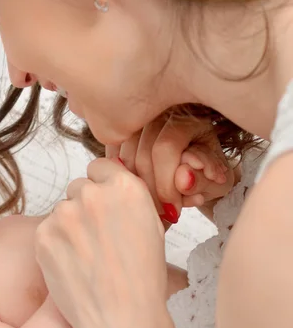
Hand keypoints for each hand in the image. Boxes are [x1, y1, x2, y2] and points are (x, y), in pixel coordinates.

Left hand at [35, 158, 172, 327]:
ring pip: (61, 210)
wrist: (123, 320)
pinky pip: (47, 230)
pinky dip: (55, 244)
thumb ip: (131, 200)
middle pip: (78, 187)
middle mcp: (92, 194)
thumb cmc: (143, 280)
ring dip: (69, 226)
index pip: (101, 166)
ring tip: (86, 257)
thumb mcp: (152, 228)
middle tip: (96, 237)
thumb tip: (114, 182)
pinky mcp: (43, 235)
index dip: (103, 186)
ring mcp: (64, 214)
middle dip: (85, 206)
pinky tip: (72, 265)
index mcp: (125, 187)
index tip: (105, 204)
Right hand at [106, 113, 234, 223]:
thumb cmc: (209, 173)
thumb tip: (183, 180)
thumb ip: (202, 180)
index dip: (167, 184)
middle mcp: (158, 113)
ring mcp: (136, 121)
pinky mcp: (120, 133)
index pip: (166, 148)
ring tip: (150, 206)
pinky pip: (111, 157)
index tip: (174, 210)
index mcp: (187, 118)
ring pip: (122, 156)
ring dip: (134, 187)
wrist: (200, 168)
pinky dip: (121, 178)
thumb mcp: (216, 180)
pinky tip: (135, 192)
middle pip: (141, 153)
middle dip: (150, 191)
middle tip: (161, 214)